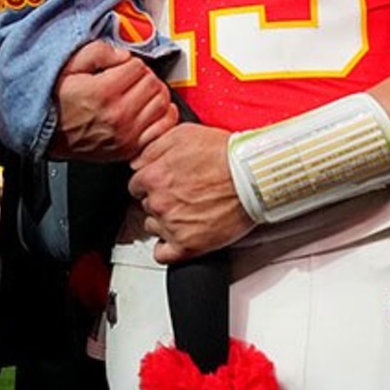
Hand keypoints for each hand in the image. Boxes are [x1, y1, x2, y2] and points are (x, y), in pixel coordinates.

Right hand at [48, 41, 175, 160]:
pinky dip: (161, 116)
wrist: (46, 135)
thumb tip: (123, 53)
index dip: (130, 62)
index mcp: (104, 92)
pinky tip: (149, 110)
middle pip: (153, 83)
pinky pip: (163, 127)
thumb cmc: (54, 102)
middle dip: (144, 76)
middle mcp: (118, 115)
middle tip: (130, 78)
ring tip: (139, 92)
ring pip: (162, 103)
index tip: (121, 67)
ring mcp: (126, 135)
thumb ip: (98, 52)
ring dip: (154, 93)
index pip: (138, 66)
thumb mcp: (68, 66)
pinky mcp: (129, 148)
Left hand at [129, 123, 254, 262]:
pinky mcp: (189, 246)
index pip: (136, 185)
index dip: (150, 182)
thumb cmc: (225, 154)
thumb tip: (137, 161)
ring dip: (164, 220)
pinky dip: (166, 248)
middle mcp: (159, 202)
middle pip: (146, 205)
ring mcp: (172, 226)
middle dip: (159, 199)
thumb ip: (152, 148)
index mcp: (154, 176)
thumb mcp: (182, 134)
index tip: (162, 183)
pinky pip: (163, 255)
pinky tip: (176, 238)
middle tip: (181, 194)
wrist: (254, 176)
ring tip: (187, 211)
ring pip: (153, 227)